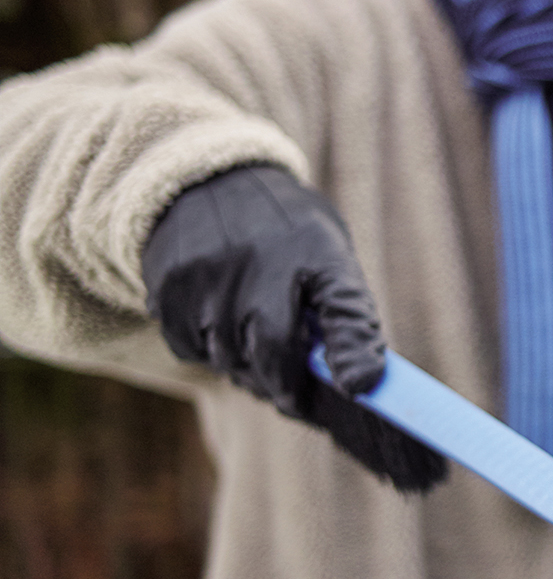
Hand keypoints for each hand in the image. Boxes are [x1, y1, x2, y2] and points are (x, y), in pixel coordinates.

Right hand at [142, 165, 446, 491]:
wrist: (210, 179)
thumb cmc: (286, 236)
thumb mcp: (328, 253)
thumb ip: (343, 314)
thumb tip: (356, 382)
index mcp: (319, 251)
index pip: (345, 306)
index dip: (354, 349)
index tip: (357, 387)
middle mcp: (263, 258)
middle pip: (272, 351)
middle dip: (284, 387)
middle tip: (292, 400)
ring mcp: (210, 272)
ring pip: (227, 357)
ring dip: (244, 371)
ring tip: (256, 357)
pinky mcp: (169, 285)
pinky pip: (189, 348)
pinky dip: (207, 352)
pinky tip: (219, 331)